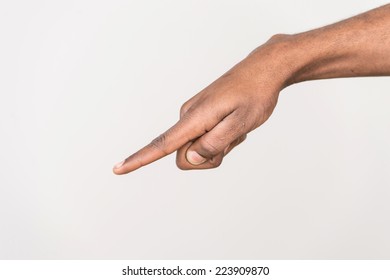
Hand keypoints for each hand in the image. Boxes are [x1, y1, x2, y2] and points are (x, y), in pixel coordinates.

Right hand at [113, 35, 292, 173]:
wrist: (263, 70)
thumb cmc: (255, 95)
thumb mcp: (241, 123)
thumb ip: (215, 144)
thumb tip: (190, 158)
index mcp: (194, 118)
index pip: (162, 144)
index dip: (139, 159)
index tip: (118, 169)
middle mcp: (188, 116)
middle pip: (186, 156)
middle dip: (209, 157)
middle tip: (233, 138)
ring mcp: (194, 116)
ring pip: (198, 149)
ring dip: (218, 146)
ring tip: (235, 128)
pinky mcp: (201, 116)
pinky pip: (205, 139)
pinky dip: (220, 138)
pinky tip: (234, 123)